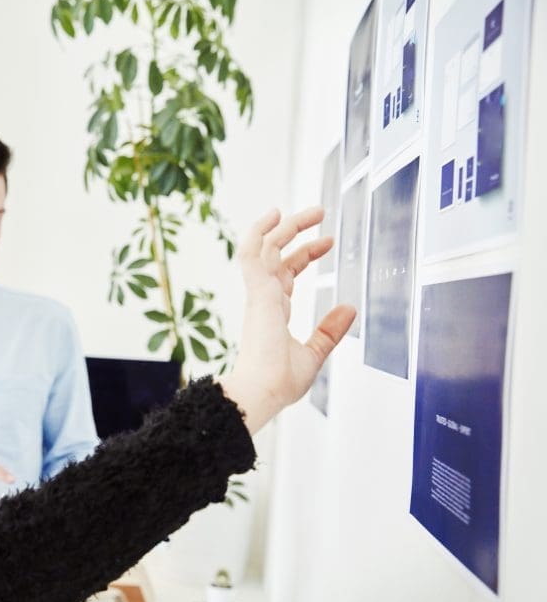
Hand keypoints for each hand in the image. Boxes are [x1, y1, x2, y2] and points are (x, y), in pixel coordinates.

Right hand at [219, 206, 355, 433]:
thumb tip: (350, 309)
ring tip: (308, 210)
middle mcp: (263, 298)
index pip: (286, 273)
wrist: (263, 390)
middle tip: (319, 213)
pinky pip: (252, 254)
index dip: (305, 255)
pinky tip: (275, 215)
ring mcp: (258, 294)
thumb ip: (329, 330)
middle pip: (276, 254)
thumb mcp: (314, 353)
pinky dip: (259, 232)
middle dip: (296, 232)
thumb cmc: (280, 380)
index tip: (327, 243)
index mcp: (273, 311)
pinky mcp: (257, 292)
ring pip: (265, 248)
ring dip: (284, 226)